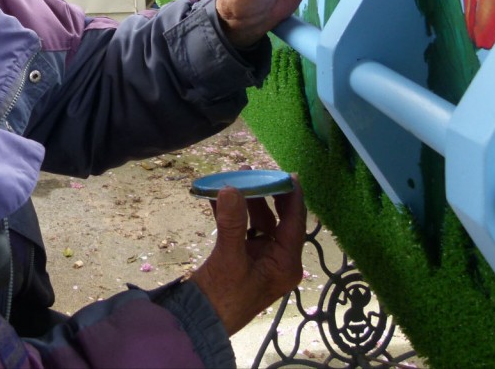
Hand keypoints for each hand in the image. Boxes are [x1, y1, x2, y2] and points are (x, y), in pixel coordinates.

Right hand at [187, 178, 306, 334]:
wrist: (199, 322)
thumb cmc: (222, 296)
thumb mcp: (229, 258)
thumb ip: (232, 222)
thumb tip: (232, 189)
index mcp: (285, 263)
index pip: (295, 223)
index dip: (292, 197)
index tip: (289, 173)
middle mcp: (277, 260)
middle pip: (277, 220)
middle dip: (265, 195)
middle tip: (254, 172)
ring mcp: (259, 259)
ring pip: (257, 222)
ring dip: (245, 202)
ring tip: (233, 179)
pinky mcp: (242, 259)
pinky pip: (241, 230)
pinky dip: (230, 214)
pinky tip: (216, 197)